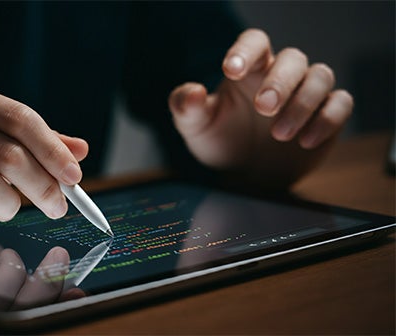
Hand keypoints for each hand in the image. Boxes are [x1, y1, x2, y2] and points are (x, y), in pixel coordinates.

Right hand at [0, 84, 88, 229]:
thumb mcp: (0, 139)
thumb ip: (39, 143)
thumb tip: (80, 150)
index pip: (20, 118)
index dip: (52, 150)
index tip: (74, 178)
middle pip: (7, 154)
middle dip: (42, 186)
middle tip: (57, 207)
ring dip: (9, 205)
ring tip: (8, 209)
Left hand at [169, 29, 352, 187]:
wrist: (244, 177)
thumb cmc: (221, 142)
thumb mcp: (195, 127)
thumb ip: (186, 108)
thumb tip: (193, 92)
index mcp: (249, 70)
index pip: (255, 42)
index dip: (246, 50)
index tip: (231, 69)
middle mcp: (280, 76)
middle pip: (293, 59)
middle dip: (279, 82)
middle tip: (263, 108)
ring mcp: (306, 94)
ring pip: (320, 76)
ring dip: (303, 103)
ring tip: (280, 135)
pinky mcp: (327, 116)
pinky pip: (341, 104)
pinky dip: (328, 119)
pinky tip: (306, 142)